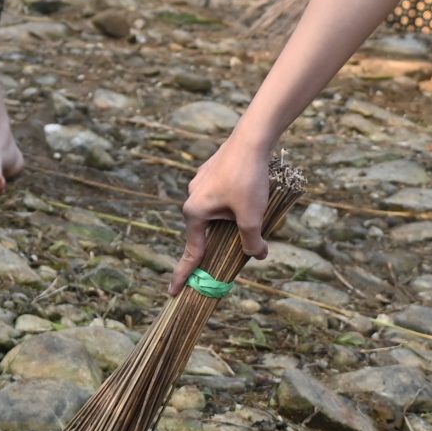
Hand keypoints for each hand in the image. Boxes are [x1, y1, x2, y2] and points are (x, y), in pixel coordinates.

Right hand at [172, 136, 270, 295]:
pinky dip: (235, 201)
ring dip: (233, 216)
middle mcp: (193, 197)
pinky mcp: (212, 172)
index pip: (192, 252)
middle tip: (246, 237)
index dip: (184, 274)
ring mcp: (201, 183)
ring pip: (217, 211)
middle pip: (208, 231)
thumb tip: (257, 254)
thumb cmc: (248, 178)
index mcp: (195, 211)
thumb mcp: (251, 216)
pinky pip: (221, 195)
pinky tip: (252, 190)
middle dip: (225, 236)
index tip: (173, 291)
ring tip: (256, 203)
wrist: (252, 139)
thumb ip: (251, 241)